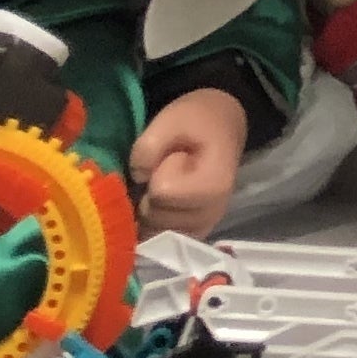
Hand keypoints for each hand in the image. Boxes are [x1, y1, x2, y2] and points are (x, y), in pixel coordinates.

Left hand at [130, 87, 248, 237]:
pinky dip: (151, 221)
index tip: (174, 154)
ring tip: (166, 183)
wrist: (220, 126)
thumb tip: (136, 176)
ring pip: (152, 230)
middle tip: (167, 167)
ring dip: (149, 207)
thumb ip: (149, 145)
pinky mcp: (191, 235)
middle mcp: (212, 214)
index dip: (157, 170)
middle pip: (154, 215)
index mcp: (214, 185)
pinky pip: (157, 238)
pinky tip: (161, 201)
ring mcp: (202, 228)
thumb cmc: (197, 121)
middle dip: (150, 191)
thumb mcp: (172, 119)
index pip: (161, 191)